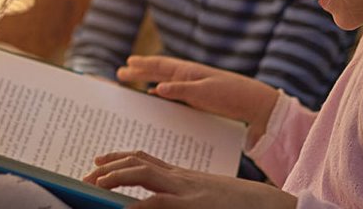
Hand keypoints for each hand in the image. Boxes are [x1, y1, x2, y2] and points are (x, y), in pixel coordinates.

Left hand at [84, 151, 295, 208]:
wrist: (277, 207)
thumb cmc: (243, 207)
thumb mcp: (209, 198)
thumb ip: (185, 196)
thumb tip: (156, 205)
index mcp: (185, 178)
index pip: (146, 159)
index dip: (119, 158)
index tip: (98, 161)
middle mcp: (183, 179)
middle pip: (138, 162)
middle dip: (108, 168)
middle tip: (86, 177)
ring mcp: (188, 191)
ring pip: (142, 175)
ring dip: (114, 179)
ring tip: (93, 185)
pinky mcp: (194, 206)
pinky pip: (157, 204)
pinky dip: (137, 207)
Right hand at [118, 56, 278, 142]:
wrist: (254, 103)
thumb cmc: (231, 94)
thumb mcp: (204, 93)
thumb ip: (180, 90)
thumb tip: (155, 89)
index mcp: (188, 71)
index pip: (159, 66)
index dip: (142, 66)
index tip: (126, 64)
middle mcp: (188, 76)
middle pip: (158, 72)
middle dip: (140, 71)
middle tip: (120, 72)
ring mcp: (193, 86)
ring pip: (164, 81)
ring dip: (148, 80)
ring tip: (133, 80)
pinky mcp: (199, 97)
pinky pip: (173, 92)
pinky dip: (161, 92)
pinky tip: (156, 96)